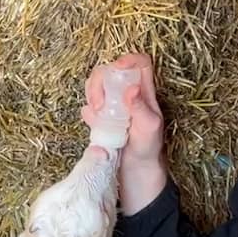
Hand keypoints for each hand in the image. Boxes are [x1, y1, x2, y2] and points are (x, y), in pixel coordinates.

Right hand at [80, 53, 166, 213]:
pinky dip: (88, 110)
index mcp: (145, 94)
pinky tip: (92, 122)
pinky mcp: (102, 120)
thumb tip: (130, 89)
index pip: (139, 64)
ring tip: (96, 112)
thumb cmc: (148, 152)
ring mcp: (114, 108)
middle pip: (112, 71)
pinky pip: (90, 106)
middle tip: (101, 103)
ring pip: (99, 85)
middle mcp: (128, 96)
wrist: (135, 176)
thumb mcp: (149, 130)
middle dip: (101, 81)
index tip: (117, 69)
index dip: (127, 60)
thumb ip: (140, 108)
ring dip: (92, 94)